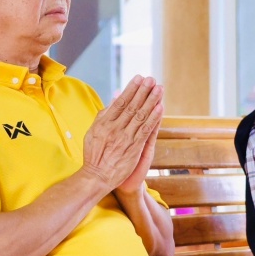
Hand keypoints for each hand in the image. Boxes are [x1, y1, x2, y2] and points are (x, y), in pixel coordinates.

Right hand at [80, 75, 163, 192]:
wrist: (97, 176)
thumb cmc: (95, 153)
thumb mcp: (94, 131)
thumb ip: (105, 114)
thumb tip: (115, 96)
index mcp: (104, 123)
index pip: (120, 102)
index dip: (131, 89)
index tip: (139, 78)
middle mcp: (115, 129)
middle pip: (132, 106)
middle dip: (143, 91)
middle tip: (152, 79)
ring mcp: (125, 138)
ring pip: (141, 116)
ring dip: (151, 101)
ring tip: (159, 89)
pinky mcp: (134, 148)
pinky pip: (146, 130)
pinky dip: (154, 118)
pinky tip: (160, 108)